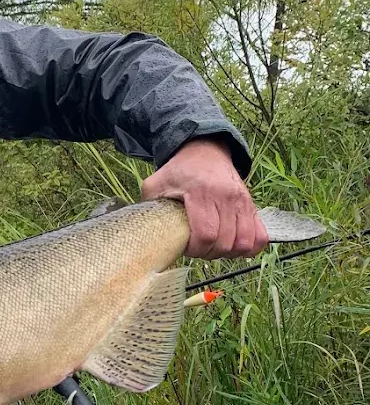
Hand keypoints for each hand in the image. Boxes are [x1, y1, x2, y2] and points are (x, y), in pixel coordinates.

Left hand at [141, 138, 267, 258]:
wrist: (205, 151)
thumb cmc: (178, 171)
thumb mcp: (156, 183)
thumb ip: (149, 204)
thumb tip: (144, 228)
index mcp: (201, 192)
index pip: (206, 234)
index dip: (196, 250)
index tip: (186, 248)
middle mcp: (226, 197)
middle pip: (225, 243)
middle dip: (209, 254)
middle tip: (197, 248)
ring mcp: (243, 202)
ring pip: (243, 243)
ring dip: (227, 253)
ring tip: (213, 248)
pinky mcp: (252, 206)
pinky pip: (260, 237)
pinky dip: (248, 248)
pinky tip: (232, 246)